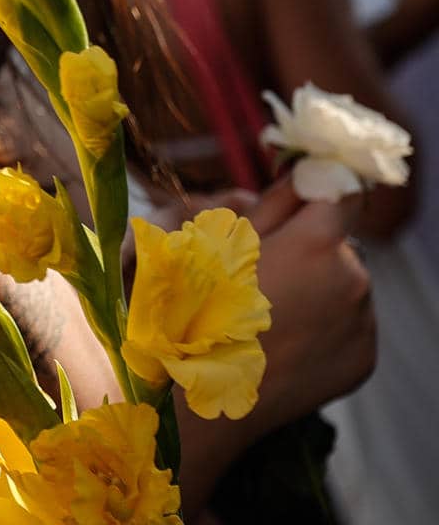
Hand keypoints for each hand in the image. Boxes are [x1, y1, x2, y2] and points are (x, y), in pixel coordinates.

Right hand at [176, 177, 374, 504]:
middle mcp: (353, 279)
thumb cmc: (200, 306)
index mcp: (318, 243)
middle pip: (341, 244)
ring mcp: (363, 323)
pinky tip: (286, 340)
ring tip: (271, 313)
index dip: (320, 191)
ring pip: (346, 286)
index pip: (344, 192)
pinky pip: (350, 326)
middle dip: (312, 248)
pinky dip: (325, 326)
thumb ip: (273, 205)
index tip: (301, 198)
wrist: (205, 387)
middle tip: (266, 272)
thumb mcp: (223, 239)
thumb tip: (302, 178)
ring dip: (320, 288)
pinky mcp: (364, 359)